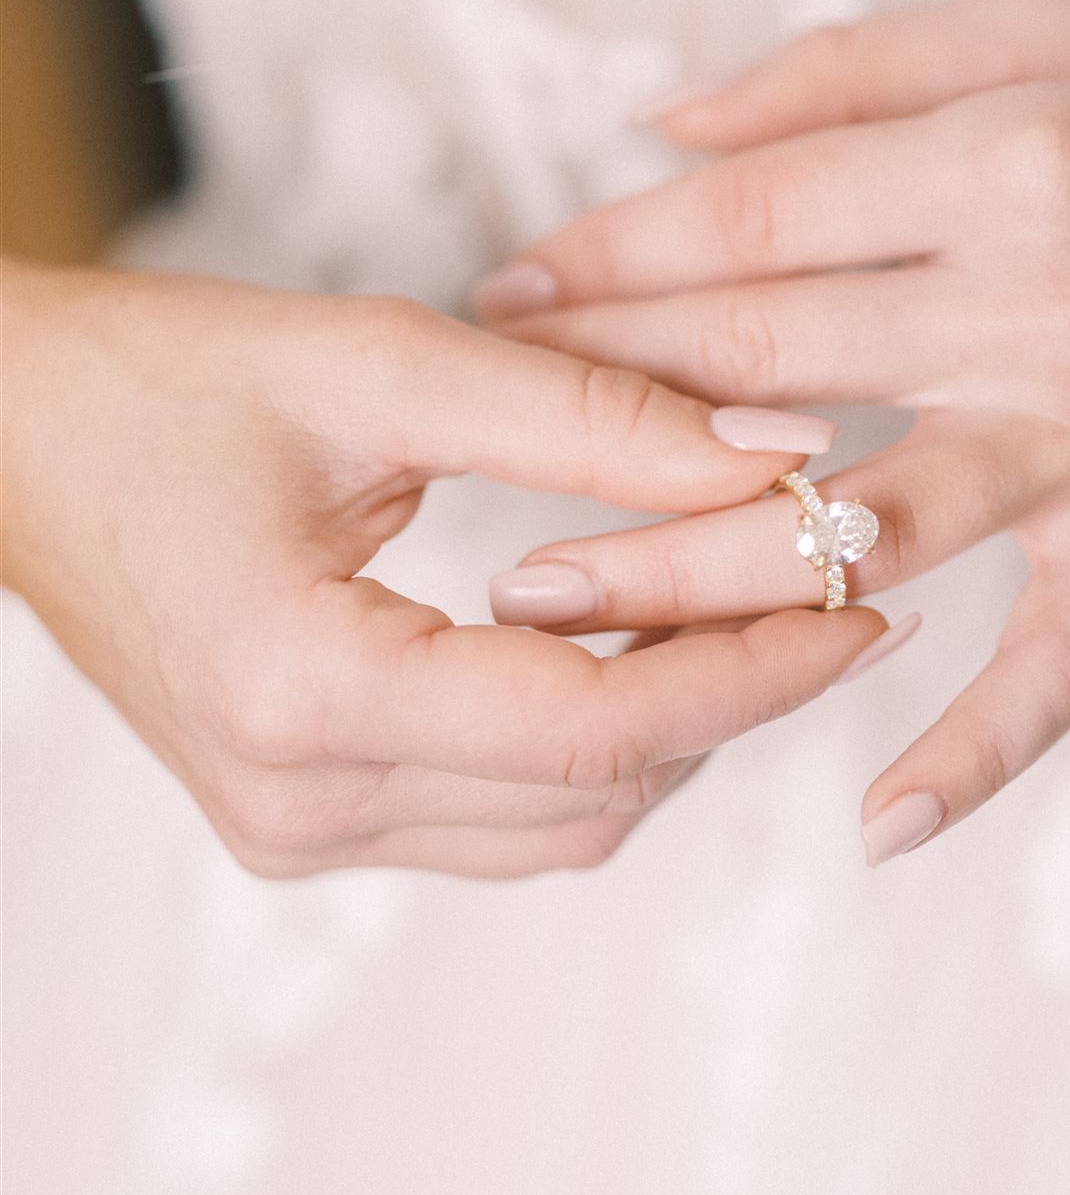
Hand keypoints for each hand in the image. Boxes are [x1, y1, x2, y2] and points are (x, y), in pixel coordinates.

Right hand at [2, 264, 882, 877]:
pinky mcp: (305, 815)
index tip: (860, 598)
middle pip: (597, 793)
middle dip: (734, 693)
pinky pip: (501, 818)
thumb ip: (592, 414)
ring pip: (562, 826)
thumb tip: (776, 450)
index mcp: (304, 691)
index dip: (752, 669)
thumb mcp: (381, 366)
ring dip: (671, 725)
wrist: (8, 440)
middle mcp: (299, 797)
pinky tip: (630, 641)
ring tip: (744, 604)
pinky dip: (590, 744)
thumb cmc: (160, 382)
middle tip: (824, 582)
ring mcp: (296, 828)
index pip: (597, 727)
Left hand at [476, 0, 1069, 860]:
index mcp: (999, 159)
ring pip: (858, 530)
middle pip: (765, 370)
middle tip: (471, 465)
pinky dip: (976, 752)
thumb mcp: (1040, 34)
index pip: (748, 221)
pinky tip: (875, 822)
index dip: (605, 258)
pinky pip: (1056, 667)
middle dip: (597, 414)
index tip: (506, 296)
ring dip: (693, 582)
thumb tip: (664, 128)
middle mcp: (1037, 302)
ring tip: (551, 618)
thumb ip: (844, 73)